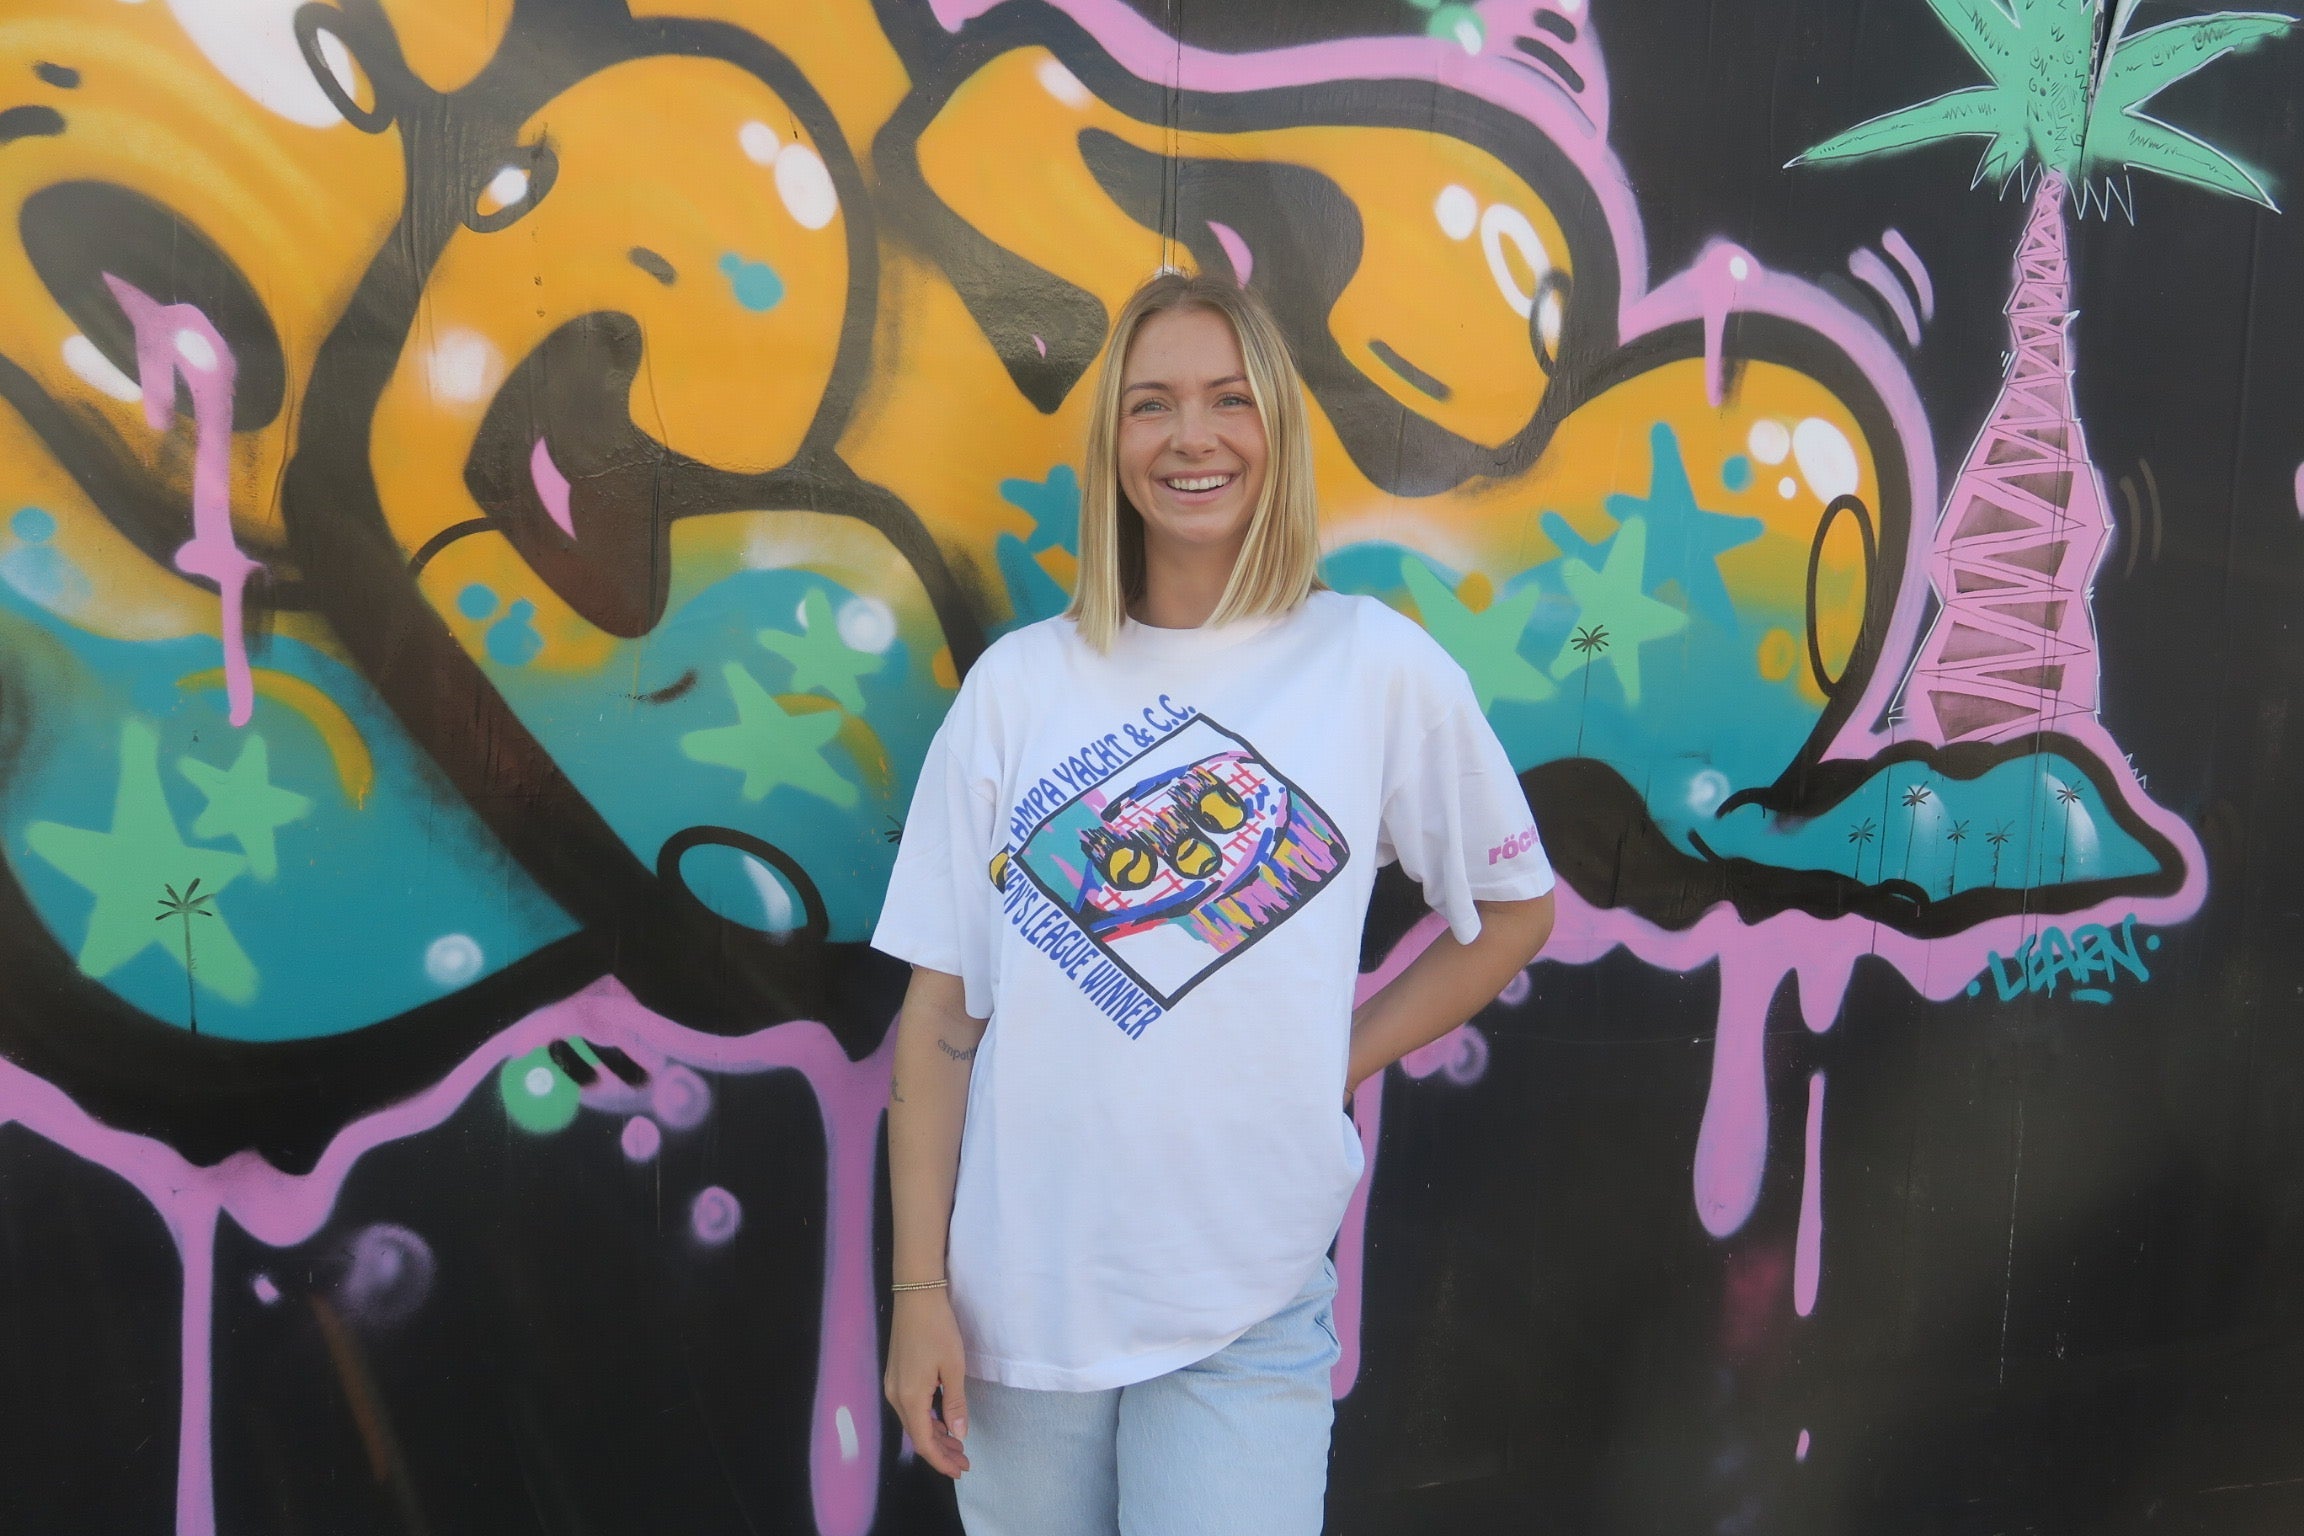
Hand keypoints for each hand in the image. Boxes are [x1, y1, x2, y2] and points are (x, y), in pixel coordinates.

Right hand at [884, 1289, 970, 1476]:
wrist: (916, 1296)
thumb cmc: (938, 1329)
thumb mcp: (953, 1368)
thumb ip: (955, 1404)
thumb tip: (958, 1434)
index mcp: (910, 1397)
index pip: (924, 1442)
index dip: (941, 1460)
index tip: (960, 1471)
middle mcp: (895, 1396)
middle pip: (917, 1435)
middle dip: (940, 1452)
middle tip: (963, 1462)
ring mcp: (892, 1385)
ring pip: (913, 1422)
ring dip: (934, 1436)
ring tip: (957, 1445)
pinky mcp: (895, 1375)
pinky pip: (910, 1408)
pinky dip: (927, 1420)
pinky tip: (942, 1421)